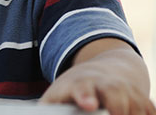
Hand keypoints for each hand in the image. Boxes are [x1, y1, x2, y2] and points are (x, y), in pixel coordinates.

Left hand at [41, 41, 155, 114]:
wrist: (106, 71)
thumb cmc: (75, 89)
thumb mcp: (58, 94)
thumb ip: (49, 107)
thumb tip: (37, 114)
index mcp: (81, 84)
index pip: (82, 88)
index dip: (85, 96)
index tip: (89, 104)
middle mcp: (107, 84)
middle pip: (115, 94)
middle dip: (118, 107)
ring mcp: (127, 91)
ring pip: (136, 106)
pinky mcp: (143, 100)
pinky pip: (150, 112)